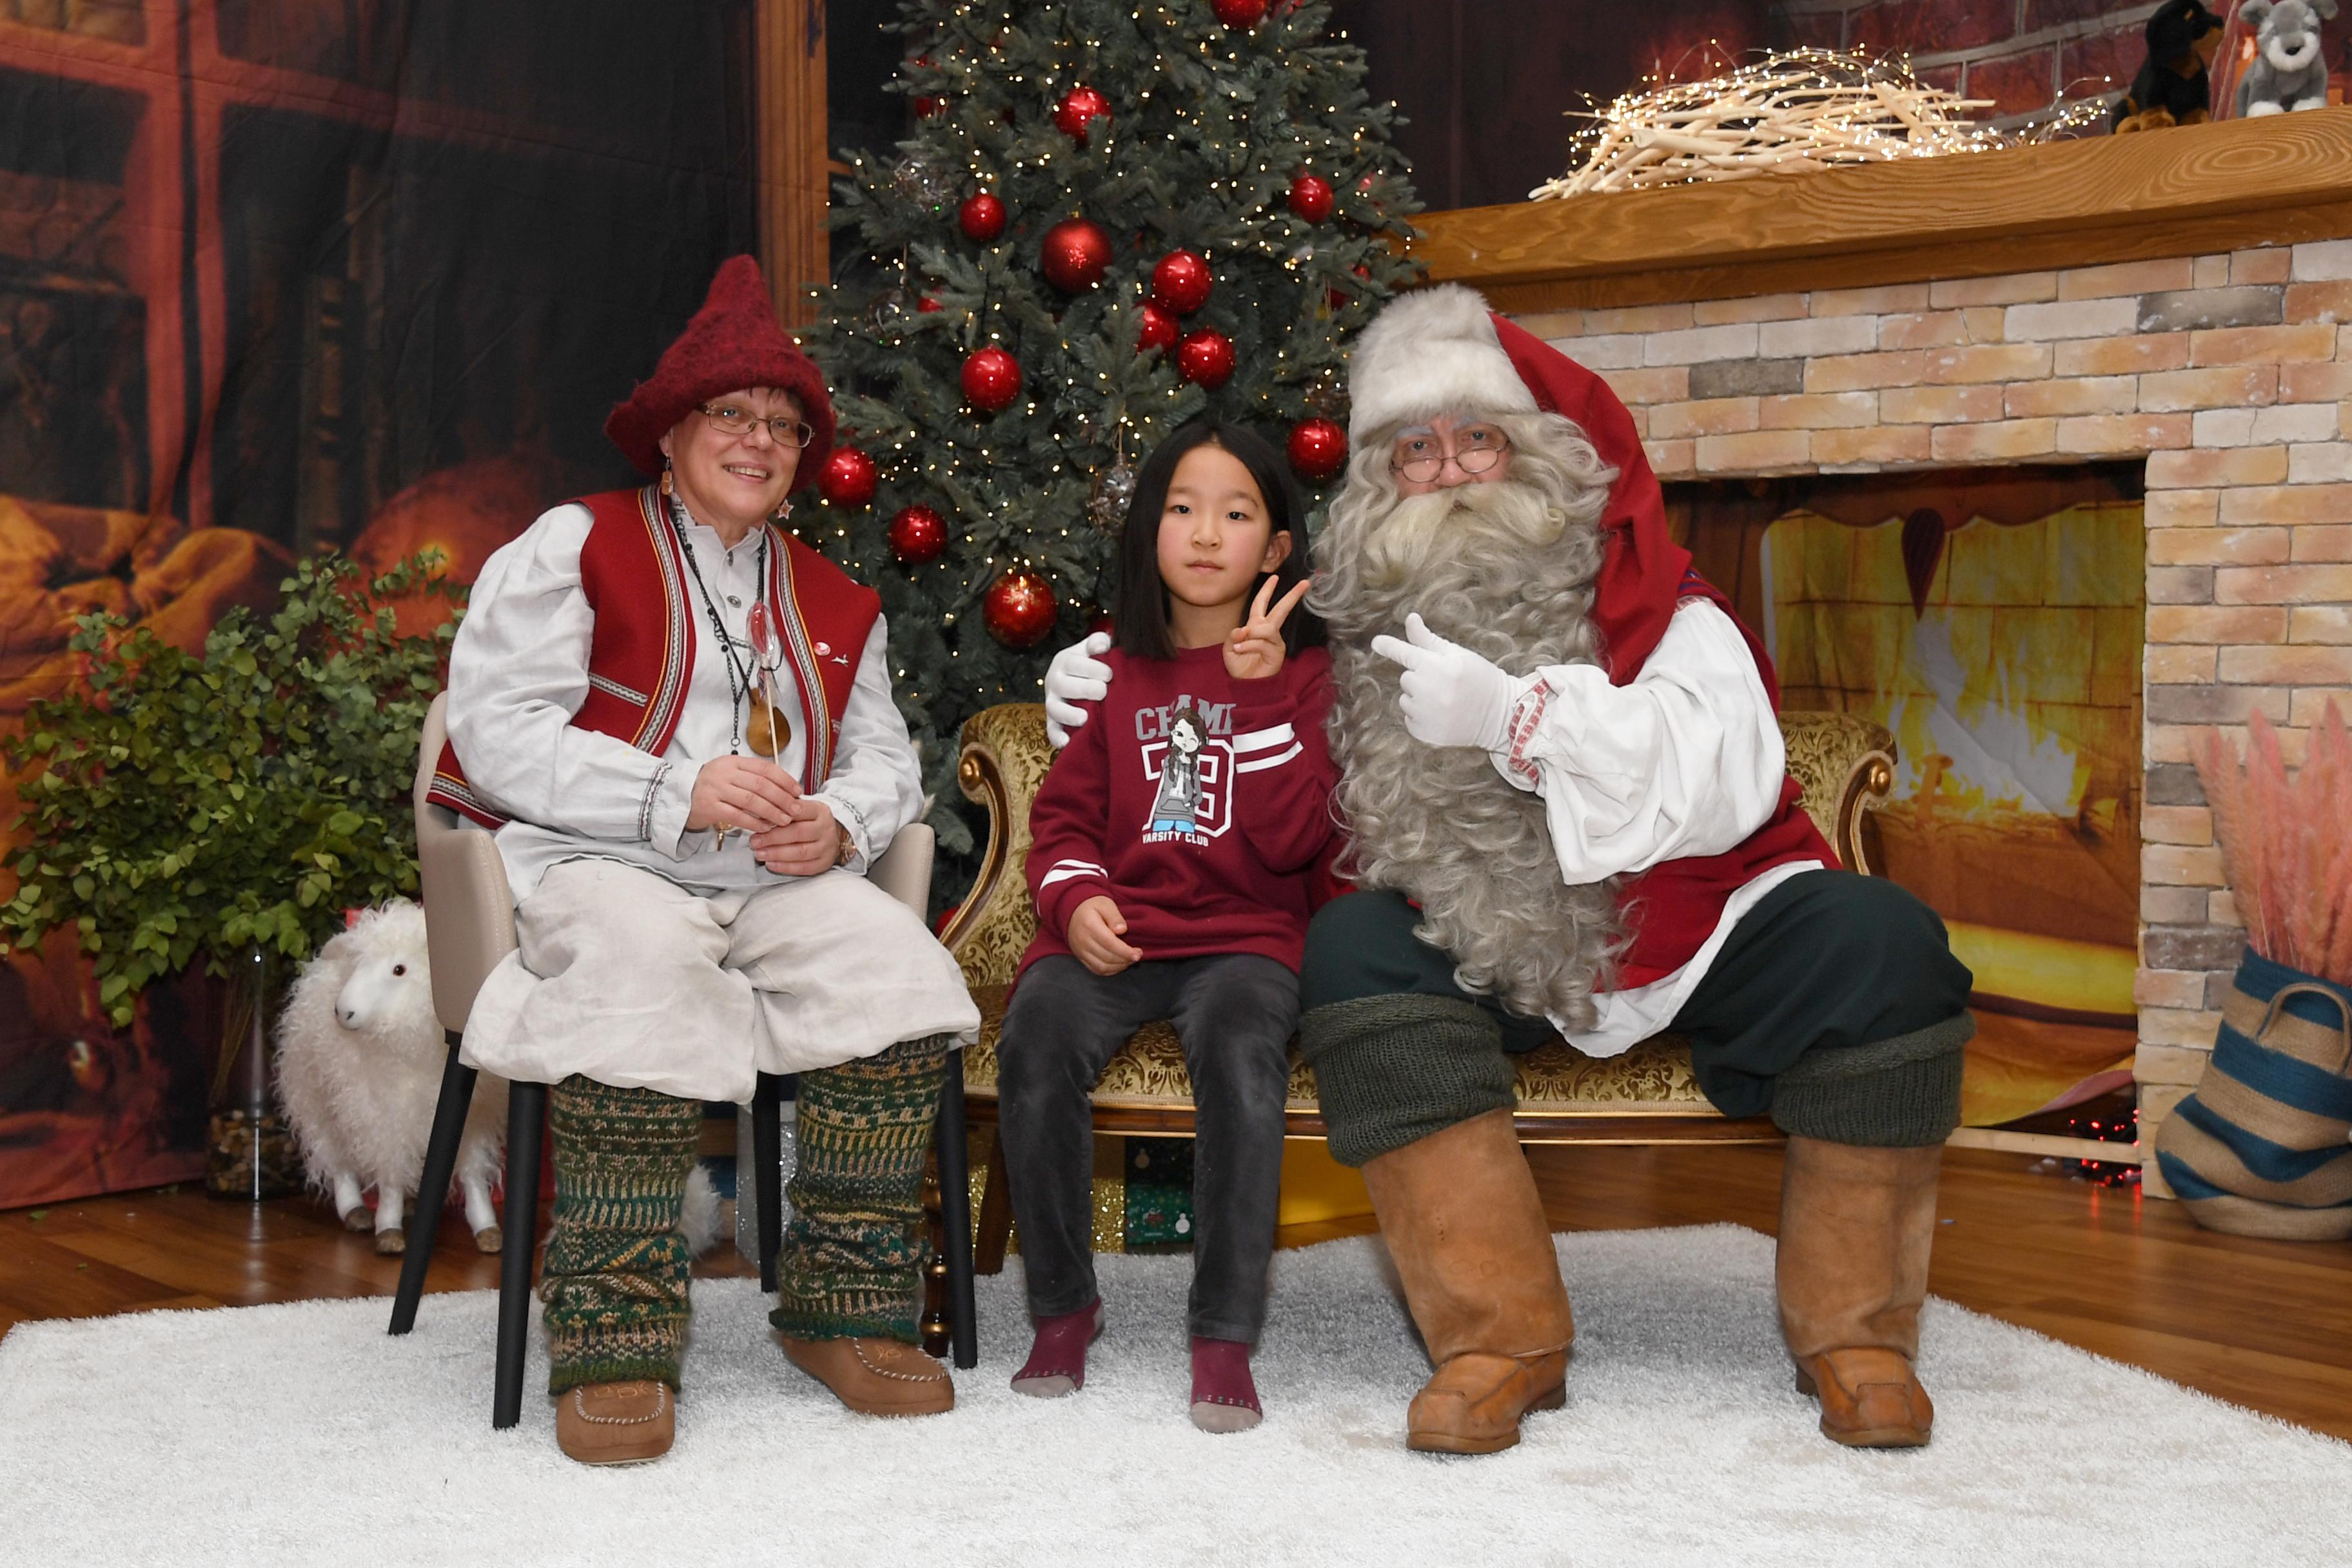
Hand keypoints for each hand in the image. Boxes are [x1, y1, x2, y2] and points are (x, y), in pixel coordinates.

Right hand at [687, 755, 802, 832]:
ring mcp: (715, 789)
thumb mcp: (731, 774)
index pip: (765, 768)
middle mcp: (724, 773)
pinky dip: (754, 822)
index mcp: (733, 762)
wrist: (680, 796)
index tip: (798, 791)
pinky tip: (765, 828)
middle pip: (761, 784)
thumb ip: (753, 777)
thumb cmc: (712, 786)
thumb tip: (785, 789)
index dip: (784, 780)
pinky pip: (737, 816)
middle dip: (782, 798)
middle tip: (795, 810)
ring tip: (784, 821)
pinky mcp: (709, 807)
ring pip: (751, 800)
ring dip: (771, 811)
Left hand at [750, 795, 843, 877]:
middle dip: (773, 838)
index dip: (777, 817)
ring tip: (759, 854)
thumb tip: (758, 814)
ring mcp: (826, 847)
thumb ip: (783, 810)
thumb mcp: (801, 809)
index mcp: (819, 810)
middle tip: (754, 841)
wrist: (836, 837)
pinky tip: (771, 864)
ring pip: (801, 852)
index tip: (759, 822)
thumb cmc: (810, 822)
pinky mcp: (824, 863)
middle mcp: (825, 828)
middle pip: (798, 832)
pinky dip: (785, 867)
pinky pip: (804, 868)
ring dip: (777, 854)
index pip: (797, 811)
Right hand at [1044, 631, 1112, 748]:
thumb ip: (1098, 642)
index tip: (1109, 674)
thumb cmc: (1091, 664)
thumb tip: (1102, 645)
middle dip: (1084, 689)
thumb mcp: (1092, 649)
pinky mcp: (1053, 722)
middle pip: (1065, 686)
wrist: (1078, 680)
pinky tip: (1067, 743)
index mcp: (1065, 662)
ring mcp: (1053, 703)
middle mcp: (1055, 681)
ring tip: (1085, 718)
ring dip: (1069, 714)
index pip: (1074, 663)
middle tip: (1103, 692)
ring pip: (1055, 709)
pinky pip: (1051, 731)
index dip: (1091, 668)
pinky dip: (1057, 738)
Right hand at [1067, 895, 1140, 975]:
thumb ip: (1115, 916)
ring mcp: (1080, 951)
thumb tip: (1122, 930)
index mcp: (1089, 926)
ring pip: (1102, 967)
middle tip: (1138, 955)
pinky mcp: (1080, 958)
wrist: (1073, 913)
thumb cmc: (1092, 907)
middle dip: (1125, 959)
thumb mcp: (1105, 904)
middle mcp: (1083, 941)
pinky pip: (1096, 970)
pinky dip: (1110, 970)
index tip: (1137, 954)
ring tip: (1130, 959)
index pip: (1109, 943)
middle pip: (1107, 957)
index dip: (1125, 951)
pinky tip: (1119, 964)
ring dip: (1119, 966)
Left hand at [1224, 576, 1311, 681]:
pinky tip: (1240, 650)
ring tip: (1239, 645)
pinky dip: (1249, 645)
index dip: (1267, 590)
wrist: (1246, 686)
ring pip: (1267, 628)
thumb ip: (1234, 637)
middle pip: (1281, 609)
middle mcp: (1268, 631)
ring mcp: (1275, 642)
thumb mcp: (1230, 649)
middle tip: (1305, 583)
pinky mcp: (1277, 653)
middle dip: (1292, 596)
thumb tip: (1243, 629)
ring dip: (1252, 634)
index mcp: (1256, 626)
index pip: (1261, 604)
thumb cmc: (1240, 666)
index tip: (1275, 576)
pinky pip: (1262, 643)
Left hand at [1368, 613, 1532, 751]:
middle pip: (1406, 678)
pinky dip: (1421, 718)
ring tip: (1445, 701)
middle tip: (1445, 682)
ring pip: (1405, 700)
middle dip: (1420, 678)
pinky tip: (1442, 716)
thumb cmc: (1480, 679)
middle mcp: (1429, 691)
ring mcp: (1426, 714)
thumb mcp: (1458, 655)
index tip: (1376, 642)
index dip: (1390, 647)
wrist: (1500, 716)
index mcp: (1438, 667)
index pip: (1407, 654)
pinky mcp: (1425, 733)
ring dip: (1418, 699)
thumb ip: (1428, 640)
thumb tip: (1410, 618)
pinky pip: (1409, 719)